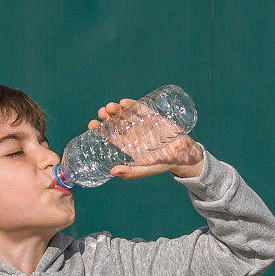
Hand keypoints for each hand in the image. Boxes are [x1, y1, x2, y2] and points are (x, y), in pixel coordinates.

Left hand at [88, 98, 202, 178]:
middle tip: (101, 113)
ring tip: (110, 107)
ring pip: (125, 114)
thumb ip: (130, 172)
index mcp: (127, 144)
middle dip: (107, 116)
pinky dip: (132, 105)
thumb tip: (112, 172)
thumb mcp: (144, 170)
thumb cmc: (162, 164)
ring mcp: (142, 124)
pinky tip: (124, 103)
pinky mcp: (153, 117)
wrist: (182, 156)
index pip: (110, 135)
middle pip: (116, 122)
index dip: (100, 129)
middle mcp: (133, 133)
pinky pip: (140, 109)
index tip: (92, 124)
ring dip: (116, 109)